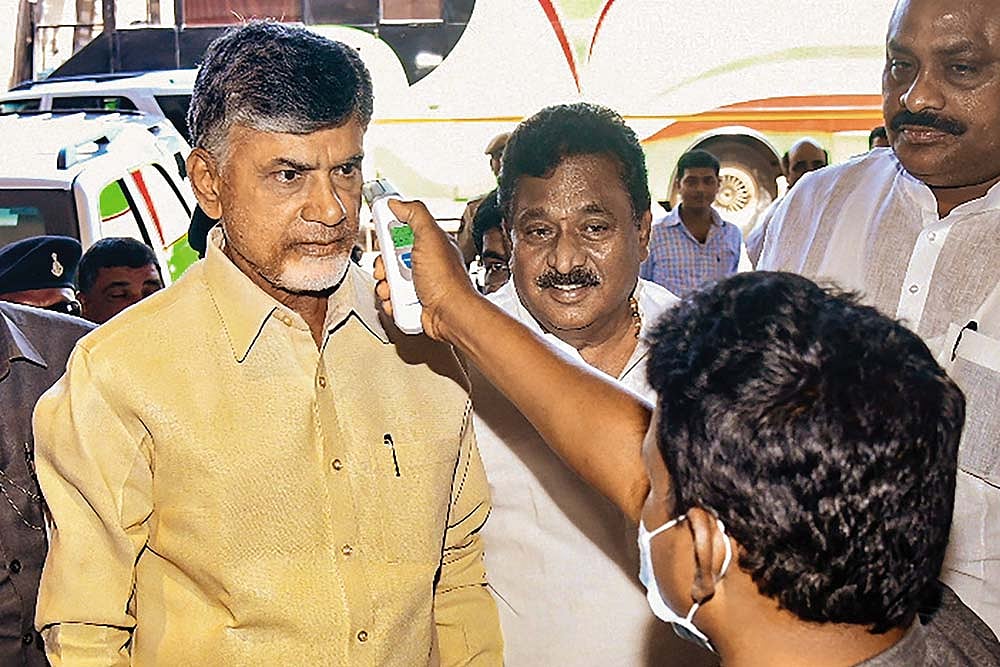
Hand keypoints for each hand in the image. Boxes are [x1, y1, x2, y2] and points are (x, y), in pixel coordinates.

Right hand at [374, 199, 478, 340]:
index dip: (390, 235)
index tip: (385, 240)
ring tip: (393, 289)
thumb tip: (397, 203)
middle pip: (390, 257)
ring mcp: (418, 284)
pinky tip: (396, 301)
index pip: (402, 231)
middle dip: (384, 264)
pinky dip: (390, 301)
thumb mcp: (430, 236)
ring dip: (385, 284)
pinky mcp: (412, 302)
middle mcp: (425, 263)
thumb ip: (415, 214)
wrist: (449, 315)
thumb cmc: (446, 280)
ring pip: (388, 279)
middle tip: (388, 269)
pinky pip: (391, 298)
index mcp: (430, 244)